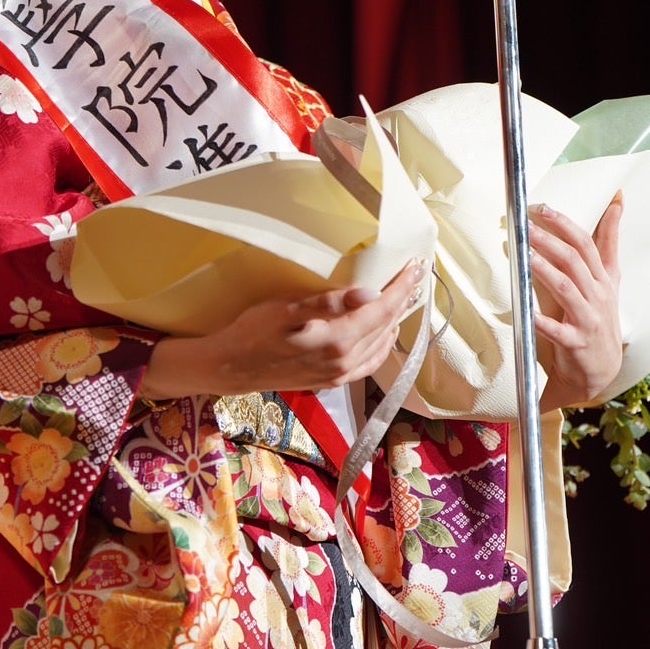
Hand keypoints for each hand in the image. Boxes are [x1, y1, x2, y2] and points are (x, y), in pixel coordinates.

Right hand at [140, 258, 428, 399]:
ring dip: (394, 321)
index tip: (417, 266)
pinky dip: (382, 345)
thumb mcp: (286, 310)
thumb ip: (329, 303)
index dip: (403, 288)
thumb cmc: (254, 331)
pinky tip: (382, 334)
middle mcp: (345, 362)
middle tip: (414, 275)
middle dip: (403, 299)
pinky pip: (369, 363)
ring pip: (381, 346)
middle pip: (386, 327)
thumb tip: (369, 293)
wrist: (232, 367)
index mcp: (338, 341)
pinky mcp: (331, 382)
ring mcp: (340, 375)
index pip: (383, 310)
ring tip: (402, 298)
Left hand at [529, 194, 623, 410]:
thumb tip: (615, 205)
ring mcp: (588, 320)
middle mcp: (598, 296)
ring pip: (567, 289)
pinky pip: (559, 331)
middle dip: (550, 240)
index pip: (587, 244)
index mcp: (603, 279)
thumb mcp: (610, 279)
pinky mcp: (577, 343)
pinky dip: (544, 323)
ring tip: (525, 256)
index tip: (544, 207)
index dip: (566, 225)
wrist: (601, 370)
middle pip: (575, 261)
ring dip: (545, 270)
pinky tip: (528, 315)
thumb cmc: (599, 317)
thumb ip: (608, 243)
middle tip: (526, 226)